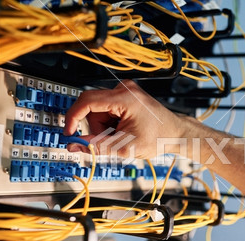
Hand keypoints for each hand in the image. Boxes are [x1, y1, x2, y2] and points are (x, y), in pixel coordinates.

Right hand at [64, 80, 183, 158]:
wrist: (175, 133)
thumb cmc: (159, 137)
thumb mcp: (125, 147)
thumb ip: (97, 146)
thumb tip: (74, 145)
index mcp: (124, 98)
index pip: (87, 102)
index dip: (73, 117)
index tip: (69, 132)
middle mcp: (123, 89)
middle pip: (92, 108)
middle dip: (96, 127)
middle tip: (111, 140)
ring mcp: (125, 91)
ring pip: (98, 111)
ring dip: (104, 127)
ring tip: (121, 135)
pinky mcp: (126, 96)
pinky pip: (106, 110)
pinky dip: (110, 123)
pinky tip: (123, 129)